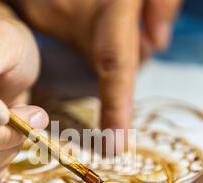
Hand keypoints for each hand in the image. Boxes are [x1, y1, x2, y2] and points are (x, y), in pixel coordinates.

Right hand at [13, 0, 182, 131]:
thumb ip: (163, 3)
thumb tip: (157, 42)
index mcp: (107, 9)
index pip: (115, 69)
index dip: (116, 111)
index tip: (115, 147)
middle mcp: (72, 16)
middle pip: (107, 59)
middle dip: (125, 53)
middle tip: (138, 22)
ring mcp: (49, 12)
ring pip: (91, 46)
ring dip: (109, 40)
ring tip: (113, 11)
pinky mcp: (39, 10)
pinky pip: (75, 34)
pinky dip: (90, 29)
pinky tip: (95, 11)